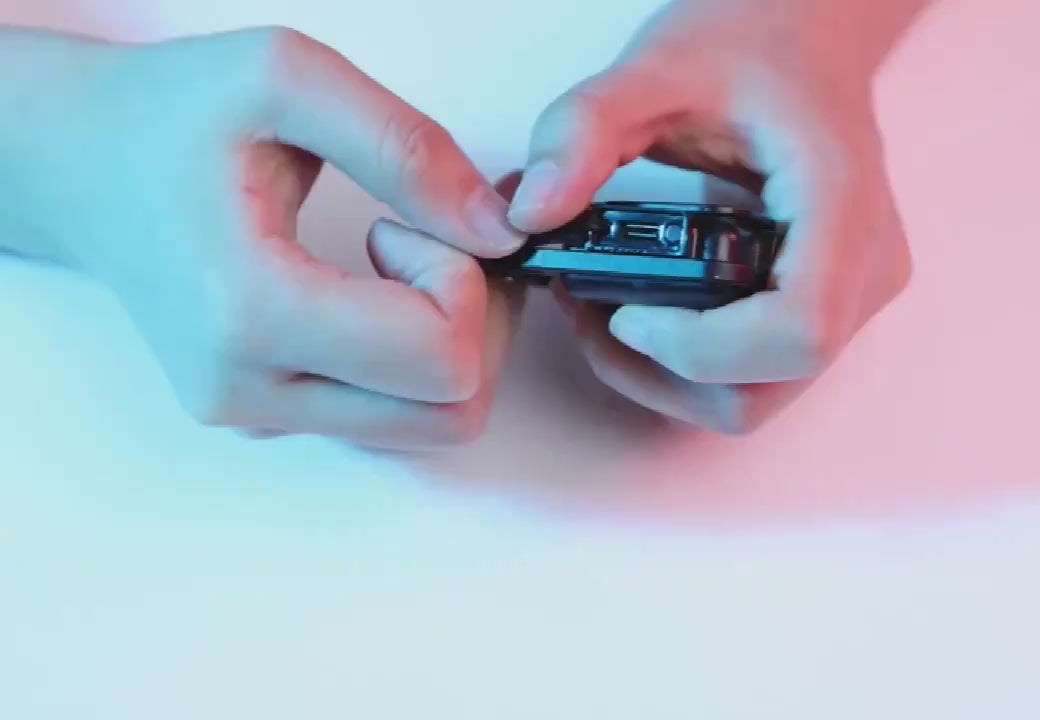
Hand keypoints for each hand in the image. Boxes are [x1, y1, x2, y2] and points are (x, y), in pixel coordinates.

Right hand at [1, 26, 524, 448]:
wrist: (84, 164)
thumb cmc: (170, 113)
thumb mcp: (288, 78)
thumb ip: (409, 150)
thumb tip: (501, 233)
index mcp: (247, 311)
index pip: (438, 357)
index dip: (463, 281)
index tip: (405, 223)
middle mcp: (250, 389)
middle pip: (451, 411)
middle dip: (478, 321)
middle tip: (432, 242)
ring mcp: (259, 414)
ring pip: (433, 425)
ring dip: (457, 346)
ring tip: (410, 263)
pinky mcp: (270, 416)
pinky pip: (393, 416)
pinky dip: (420, 361)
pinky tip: (388, 293)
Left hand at [506, 0, 914, 434]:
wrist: (802, 38)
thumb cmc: (750, 47)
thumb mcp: (655, 68)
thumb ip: (583, 130)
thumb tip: (532, 215)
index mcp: (842, 205)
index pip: (799, 331)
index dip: (702, 348)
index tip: (624, 312)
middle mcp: (864, 269)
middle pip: (767, 386)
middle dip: (662, 371)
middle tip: (591, 314)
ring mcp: (850, 299)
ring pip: (755, 398)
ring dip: (665, 378)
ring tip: (603, 314)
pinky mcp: (821, 311)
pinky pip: (751, 377)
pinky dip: (684, 365)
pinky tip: (639, 313)